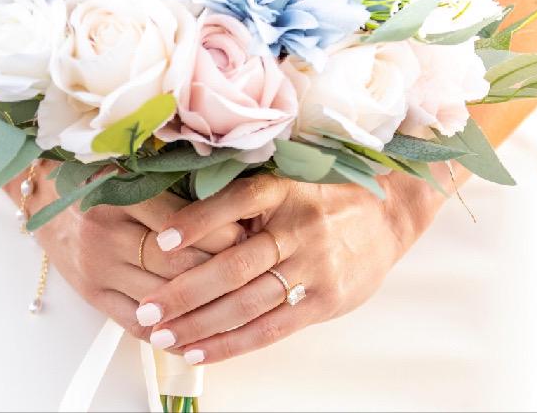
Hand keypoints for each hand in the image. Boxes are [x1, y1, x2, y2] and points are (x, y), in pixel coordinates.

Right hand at [4, 160, 243, 339]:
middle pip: (178, 267)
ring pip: (162, 299)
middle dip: (221, 272)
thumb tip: (232, 207)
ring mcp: (97, 269)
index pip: (184, 227)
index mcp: (118, 196)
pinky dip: (170, 332)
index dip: (224, 235)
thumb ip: (172, 185)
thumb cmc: (93, 175)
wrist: (41, 194)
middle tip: (253, 270)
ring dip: (202, 306)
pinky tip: (197, 331)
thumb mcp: (128, 168)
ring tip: (236, 299)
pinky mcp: (92, 294)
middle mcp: (105, 235)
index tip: (251, 234)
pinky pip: (136, 324)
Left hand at [136, 169, 449, 362]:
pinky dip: (232, 343)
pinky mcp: (324, 300)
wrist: (387, 217)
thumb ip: (244, 204)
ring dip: (201, 324)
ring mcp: (312, 267)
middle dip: (185, 292)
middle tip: (148, 311)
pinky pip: (270, 328)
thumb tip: (179, 219)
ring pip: (247, 303)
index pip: (234, 203)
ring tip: (163, 337)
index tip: (160, 242)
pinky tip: (201, 351)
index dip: (195, 223)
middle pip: (233, 265)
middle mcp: (296, 228)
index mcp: (281, 192)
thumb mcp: (286, 184)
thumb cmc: (324, 200)